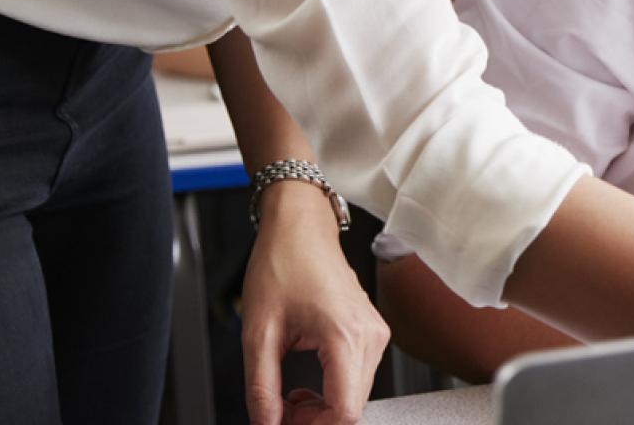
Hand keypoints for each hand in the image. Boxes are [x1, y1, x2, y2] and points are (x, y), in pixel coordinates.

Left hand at [240, 182, 389, 424]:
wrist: (301, 229)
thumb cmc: (283, 265)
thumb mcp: (258, 333)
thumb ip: (261, 388)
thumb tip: (267, 424)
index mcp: (345, 335)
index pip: (345, 411)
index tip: (285, 424)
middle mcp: (371, 336)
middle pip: (352, 407)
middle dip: (314, 420)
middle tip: (278, 413)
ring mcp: (376, 333)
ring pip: (355, 395)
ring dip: (323, 407)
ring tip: (288, 398)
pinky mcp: (371, 332)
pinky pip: (357, 377)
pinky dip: (332, 390)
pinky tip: (306, 385)